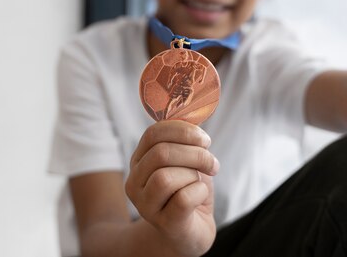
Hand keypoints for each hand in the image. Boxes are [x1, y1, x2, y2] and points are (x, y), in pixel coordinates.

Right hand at [125, 120, 219, 256]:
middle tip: (211, 162)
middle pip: (161, 154)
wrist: (191, 233)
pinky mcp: (163, 223)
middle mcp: (135, 182)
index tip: (205, 139)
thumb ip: (185, 141)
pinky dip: (199, 193)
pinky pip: (182, 199)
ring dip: (194, 175)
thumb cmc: (189, 192)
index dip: (182, 130)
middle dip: (195, 154)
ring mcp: (145, 205)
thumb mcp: (186, 162)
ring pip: (166, 177)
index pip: (152, 134)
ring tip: (200, 182)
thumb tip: (195, 113)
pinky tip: (200, 198)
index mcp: (139, 161)